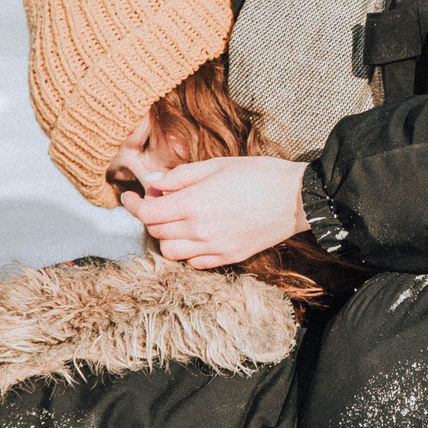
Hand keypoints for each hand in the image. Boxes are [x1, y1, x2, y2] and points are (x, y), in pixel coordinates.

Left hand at [122, 155, 310, 267]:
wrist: (297, 198)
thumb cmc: (259, 174)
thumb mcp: (217, 165)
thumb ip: (180, 176)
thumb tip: (152, 181)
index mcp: (193, 204)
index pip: (148, 212)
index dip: (134, 203)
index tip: (130, 195)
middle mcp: (200, 231)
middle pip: (157, 231)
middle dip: (151, 215)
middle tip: (158, 200)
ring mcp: (215, 248)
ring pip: (171, 252)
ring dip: (166, 236)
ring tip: (176, 220)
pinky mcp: (229, 258)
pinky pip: (195, 262)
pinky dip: (187, 251)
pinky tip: (196, 234)